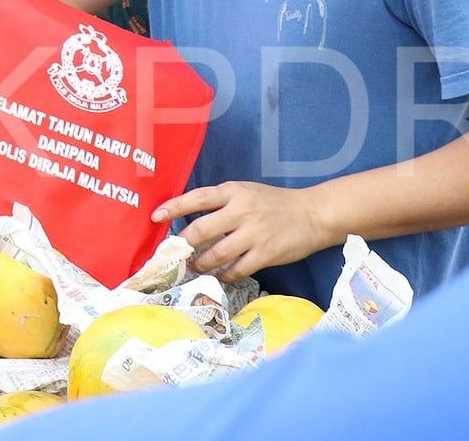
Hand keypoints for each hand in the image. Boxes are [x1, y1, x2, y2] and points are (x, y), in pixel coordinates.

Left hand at [153, 181, 336, 282]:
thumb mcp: (246, 192)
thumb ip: (221, 203)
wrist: (313, 214)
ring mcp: (254, 234)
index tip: (155, 217)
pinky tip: (222, 275)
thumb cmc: (274, 203)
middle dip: (185, 245)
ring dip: (202, 264)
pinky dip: (225, 275)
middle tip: (177, 253)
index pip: (197, 198)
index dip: (174, 208)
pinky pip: (237, 270)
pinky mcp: (266, 254)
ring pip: (216, 254)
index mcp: (233, 192)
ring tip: (197, 266)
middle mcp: (241, 211)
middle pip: (201, 230)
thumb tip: (191, 218)